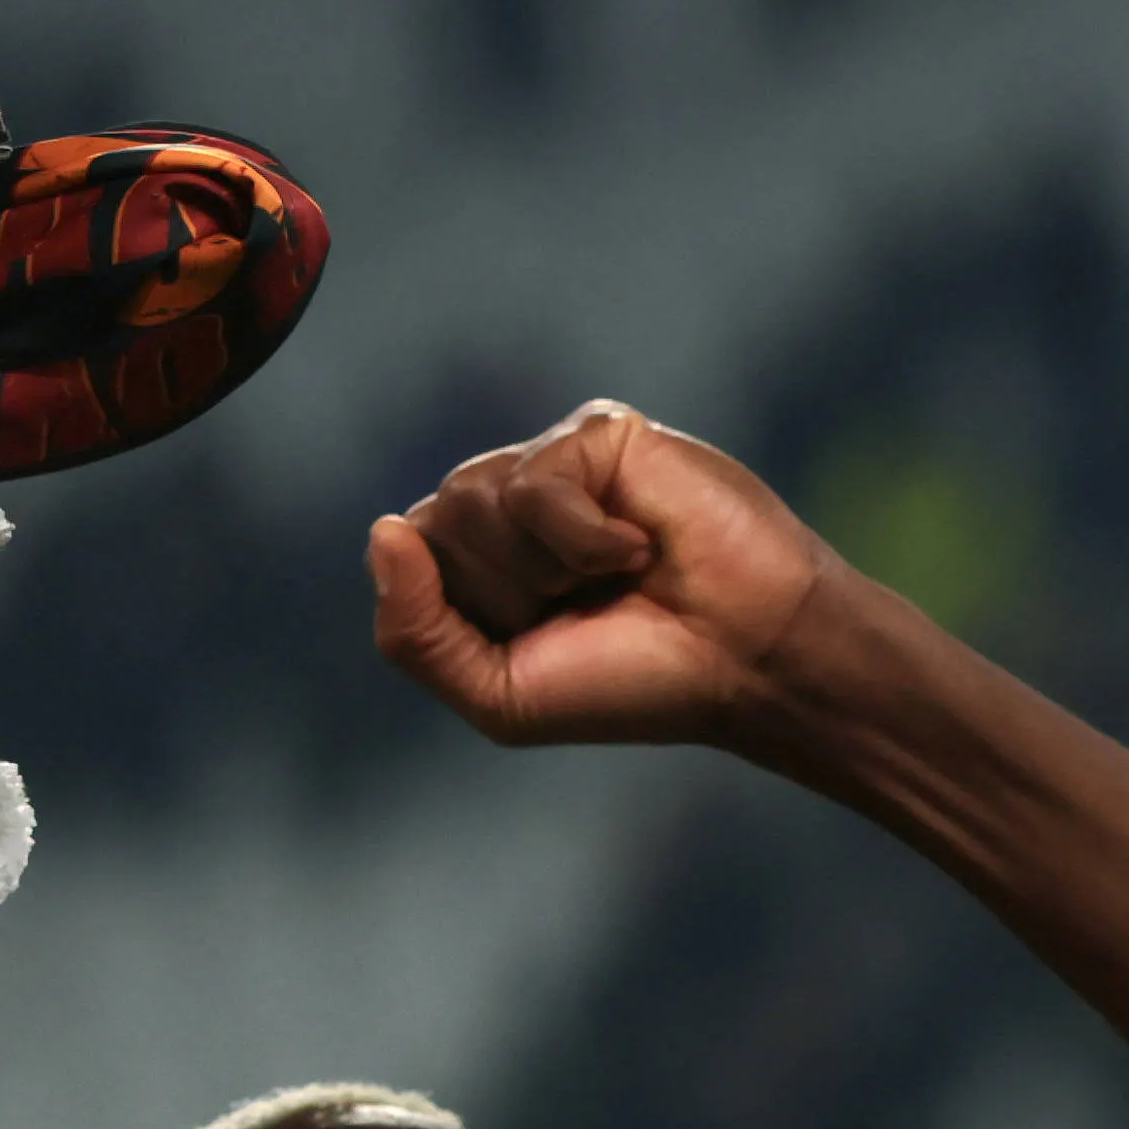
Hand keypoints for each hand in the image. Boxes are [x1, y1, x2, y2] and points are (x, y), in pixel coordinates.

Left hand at [368, 401, 842, 751]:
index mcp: (474, 562)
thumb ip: (415, 633)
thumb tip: (383, 531)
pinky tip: (641, 547)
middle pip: (435, 525)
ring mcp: (553, 462)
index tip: (540, 639)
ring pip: (472, 499)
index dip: (465, 616)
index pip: (402, 560)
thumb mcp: (499, 694)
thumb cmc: (634, 681)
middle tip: (588, 607)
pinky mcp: (598, 434)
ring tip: (618, 576)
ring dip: (547, 567)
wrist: (745, 661)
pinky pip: (536, 484)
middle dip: (508, 592)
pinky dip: (586, 540)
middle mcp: (504, 503)